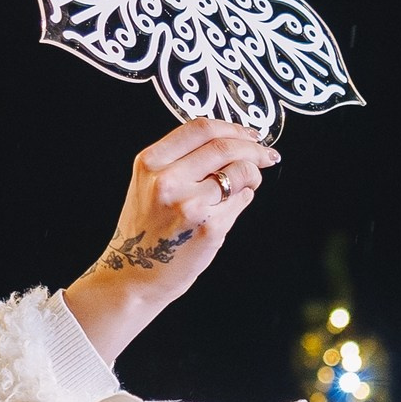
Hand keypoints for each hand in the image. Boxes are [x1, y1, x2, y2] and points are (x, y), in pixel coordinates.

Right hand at [62, 119, 278, 361]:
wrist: (135, 274)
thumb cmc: (147, 230)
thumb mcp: (150, 184)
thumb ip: (184, 161)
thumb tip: (234, 144)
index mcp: (151, 163)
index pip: (200, 129)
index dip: (232, 127)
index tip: (248, 134)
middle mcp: (167, 180)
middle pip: (223, 146)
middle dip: (253, 148)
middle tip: (265, 154)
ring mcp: (189, 204)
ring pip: (239, 172)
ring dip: (253, 174)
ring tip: (250, 181)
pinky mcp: (209, 227)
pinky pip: (239, 202)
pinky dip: (244, 198)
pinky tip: (235, 204)